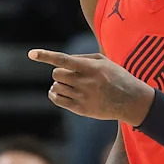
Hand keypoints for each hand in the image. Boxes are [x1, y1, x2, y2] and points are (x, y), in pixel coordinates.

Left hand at [28, 49, 153, 122]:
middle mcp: (85, 83)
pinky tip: (60, 93)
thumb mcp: (104, 62)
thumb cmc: (117, 77)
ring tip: (69, 85)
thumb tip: (61, 61)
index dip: (45, 56)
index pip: (63, 60)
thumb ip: (82, 58)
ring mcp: (83, 97)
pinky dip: (55, 95)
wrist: (131, 101)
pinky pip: (57, 100)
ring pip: (56, 87)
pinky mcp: (81, 109)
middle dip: (59, 73)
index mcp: (91, 68)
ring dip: (59, 85)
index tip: (31, 54)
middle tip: (69, 75)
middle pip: (56, 74)